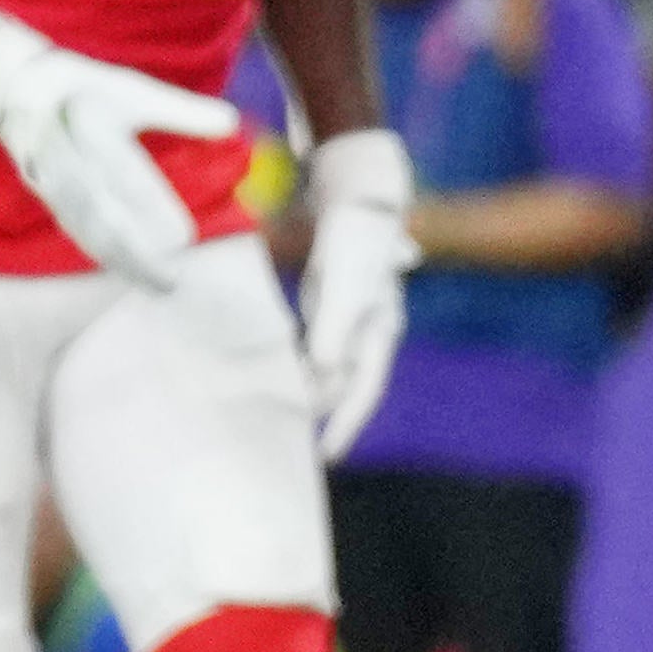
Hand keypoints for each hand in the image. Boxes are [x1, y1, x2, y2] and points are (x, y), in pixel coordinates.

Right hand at [0, 7, 236, 287]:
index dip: (149, 204)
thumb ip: (181, 110)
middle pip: (97, 207)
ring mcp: (44, 172)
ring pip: (83, 223)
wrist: (15, 85)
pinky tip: (128, 271)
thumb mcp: (133, 89)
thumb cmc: (89, 88)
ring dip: (119, 258)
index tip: (183, 237)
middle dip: (133, 248)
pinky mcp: (40, 190)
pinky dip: (99, 251)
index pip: (119, 167)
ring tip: (160, 283)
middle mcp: (59, 147)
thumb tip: (233, 123)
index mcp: (85, 115)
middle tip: (174, 278)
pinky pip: (72, 226)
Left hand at [295, 130, 416, 463]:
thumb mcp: (342, 282)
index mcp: (379, 332)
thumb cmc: (353, 237)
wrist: (355, 193)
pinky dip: (296, 365)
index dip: (344, 425)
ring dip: (307, 394)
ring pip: (327, 368)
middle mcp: (368, 331)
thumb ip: (332, 327)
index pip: (362, 391)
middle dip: (323, 417)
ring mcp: (348, 318)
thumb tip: (321, 373)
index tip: (326, 459)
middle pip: (344, 385)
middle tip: (294, 454)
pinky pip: (312, 345)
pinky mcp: (326, 302)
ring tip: (281, 424)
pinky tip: (273, 376)